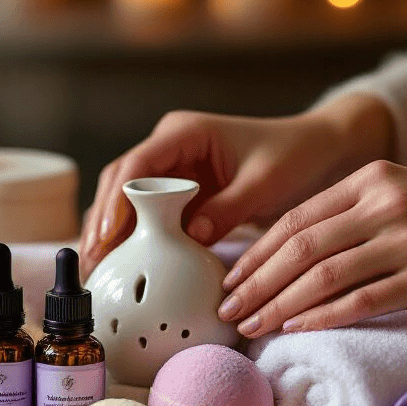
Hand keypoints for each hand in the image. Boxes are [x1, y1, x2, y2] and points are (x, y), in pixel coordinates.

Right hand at [79, 93, 393, 276]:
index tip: (108, 235)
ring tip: (97, 272)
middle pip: (119, 183)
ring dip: (109, 233)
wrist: (313, 150)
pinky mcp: (175, 191)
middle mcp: (167, 146)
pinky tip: (121, 267)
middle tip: (93, 263)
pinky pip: (144, 215)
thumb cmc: (292, 157)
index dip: (118, 201)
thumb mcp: (264, 183)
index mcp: (184, 133)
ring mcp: (168, 168)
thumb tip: (190, 236)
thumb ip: (228, 208)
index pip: (137, 166)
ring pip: (123, 199)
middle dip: (102, 222)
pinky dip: (131, 238)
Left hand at [218, 160, 406, 337]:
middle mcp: (383, 204)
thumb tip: (293, 250)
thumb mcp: (401, 194)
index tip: (231, 279)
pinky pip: (361, 300)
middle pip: (299, 248)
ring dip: (280, 305)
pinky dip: (322, 318)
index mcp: (370, 179)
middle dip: (256, 282)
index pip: (295, 219)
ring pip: (322, 276)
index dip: (257, 253)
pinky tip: (296, 331)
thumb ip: (352, 212)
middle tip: (228, 309)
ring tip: (252, 327)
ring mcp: (405, 240)